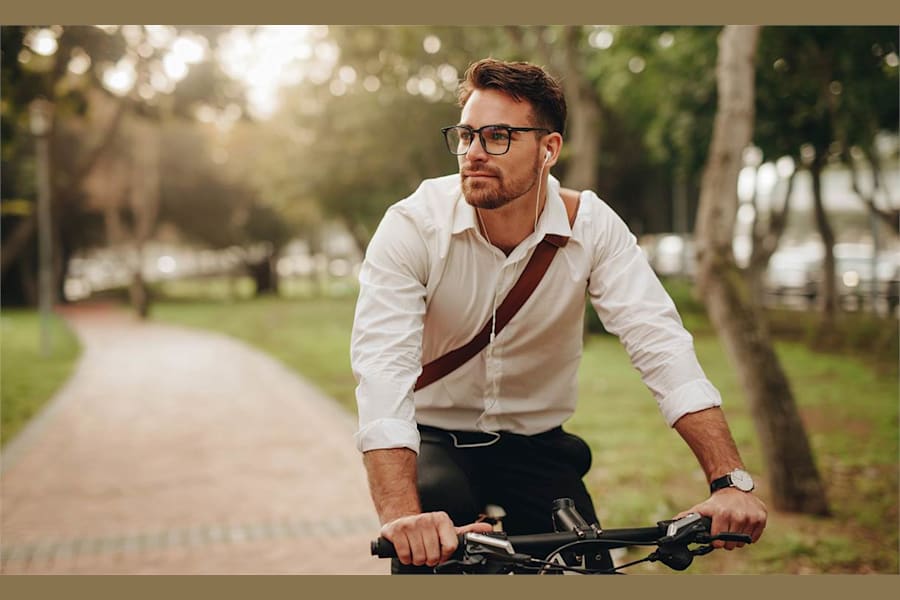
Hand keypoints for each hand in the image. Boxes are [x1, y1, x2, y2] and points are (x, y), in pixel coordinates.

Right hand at [380, 511, 494, 565]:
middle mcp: (427, 519)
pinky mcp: (396, 531)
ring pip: (419, 557)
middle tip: (426, 551)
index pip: (450, 546)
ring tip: (416, 549)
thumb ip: (467, 530)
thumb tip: (488, 529)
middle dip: (429, 559)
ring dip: (417, 559)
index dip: (445, 555)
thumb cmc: (427, 529)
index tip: (440, 553)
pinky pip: (405, 555)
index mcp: (441, 520)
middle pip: (433, 555)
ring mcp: (411, 524)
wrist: (401, 520)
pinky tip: (407, 549)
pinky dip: (406, 558)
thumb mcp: (447, 528)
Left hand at [677, 488, 767, 549]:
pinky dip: (749, 535)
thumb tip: (672, 523)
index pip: (718, 541)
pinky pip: (754, 537)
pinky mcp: (762, 517)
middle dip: (726, 540)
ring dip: (738, 538)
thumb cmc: (717, 502)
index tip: (715, 535)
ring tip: (733, 526)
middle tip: (725, 529)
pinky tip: (743, 525)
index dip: (715, 540)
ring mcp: (751, 517)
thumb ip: (688, 516)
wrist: (735, 487)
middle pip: (731, 544)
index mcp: (722, 514)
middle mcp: (738, 515)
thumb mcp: (702, 507)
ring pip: (743, 542)